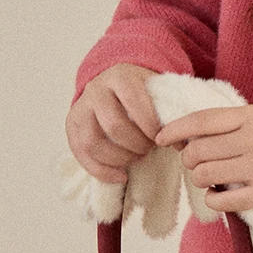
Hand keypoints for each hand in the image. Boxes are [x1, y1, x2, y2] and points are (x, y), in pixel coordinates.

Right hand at [66, 63, 163, 182]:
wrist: (114, 80)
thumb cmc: (141, 91)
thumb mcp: (156, 89)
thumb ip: (170, 109)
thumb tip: (182, 142)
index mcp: (120, 76)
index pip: (135, 103)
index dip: (150, 126)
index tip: (162, 138)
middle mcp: (96, 89)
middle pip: (114, 126)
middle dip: (136, 145)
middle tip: (149, 149)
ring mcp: (81, 107)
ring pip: (92, 142)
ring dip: (118, 159)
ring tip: (135, 159)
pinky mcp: (71, 124)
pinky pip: (80, 153)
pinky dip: (101, 171)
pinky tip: (120, 176)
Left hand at [154, 104, 252, 212]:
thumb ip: (233, 126)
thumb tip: (187, 138)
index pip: (202, 120)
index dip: (175, 129)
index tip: (161, 137)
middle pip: (198, 150)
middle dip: (188, 159)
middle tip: (195, 163)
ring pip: (204, 175)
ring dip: (199, 179)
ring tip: (210, 179)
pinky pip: (221, 200)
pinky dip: (213, 199)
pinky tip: (220, 195)